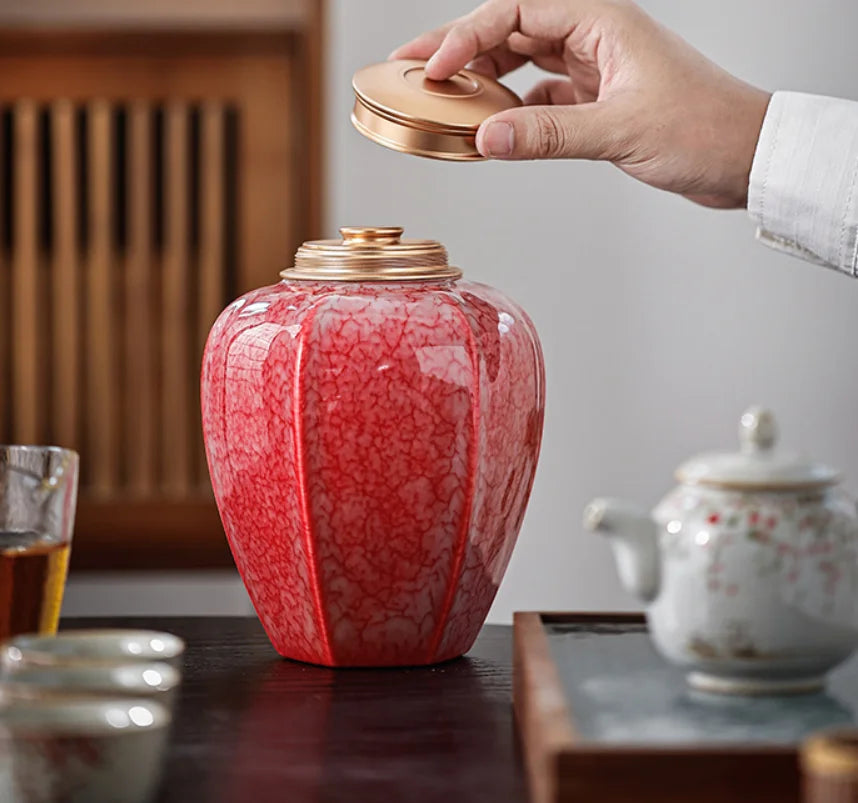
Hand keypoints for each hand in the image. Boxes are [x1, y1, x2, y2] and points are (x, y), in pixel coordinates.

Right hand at [391, 0, 770, 207]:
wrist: (745, 157)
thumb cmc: (705, 128)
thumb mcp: (619, 130)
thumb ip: (548, 135)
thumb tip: (485, 139)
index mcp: (601, 22)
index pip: (516, 13)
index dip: (467, 37)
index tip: (434, 68)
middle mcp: (594, 39)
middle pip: (511, 32)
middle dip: (460, 48)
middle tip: (415, 66)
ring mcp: (595, 71)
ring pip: (523, 66)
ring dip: (485, 80)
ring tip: (445, 96)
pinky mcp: (598, 103)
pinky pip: (541, 101)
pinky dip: (514, 114)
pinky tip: (493, 128)